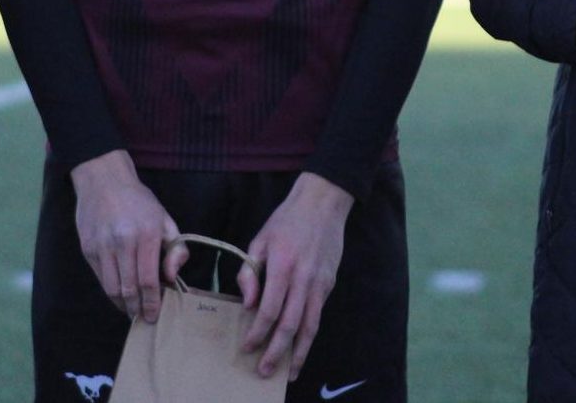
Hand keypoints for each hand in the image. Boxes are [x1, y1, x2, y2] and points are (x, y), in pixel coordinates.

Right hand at [70, 150, 179, 321]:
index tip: (155, 315)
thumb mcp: (165, 219)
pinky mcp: (88, 248)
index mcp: (147, 234)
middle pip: (130, 289)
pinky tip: (119, 295)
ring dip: (123, 306)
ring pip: (112, 288)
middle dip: (138, 309)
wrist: (104, 179)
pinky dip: (110, 292)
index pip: (149, 280)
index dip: (152, 303)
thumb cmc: (139, 201)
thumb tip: (172, 276)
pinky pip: (101, 278)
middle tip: (144, 318)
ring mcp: (103, 246)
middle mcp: (123, 241)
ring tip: (132, 311)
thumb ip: (176, 248)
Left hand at [238, 172, 352, 380]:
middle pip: (291, 325)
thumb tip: (248, 304)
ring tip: (288, 372)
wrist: (323, 203)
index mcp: (282, 266)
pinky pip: (318, 315)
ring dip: (299, 353)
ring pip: (310, 326)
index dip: (257, 332)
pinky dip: (309, 335)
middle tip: (265, 372)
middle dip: (277, 352)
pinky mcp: (329, 284)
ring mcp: (320, 283)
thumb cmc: (286, 220)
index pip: (268, 309)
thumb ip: (250, 272)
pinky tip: (300, 347)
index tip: (246, 347)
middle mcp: (303, 278)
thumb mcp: (259, 239)